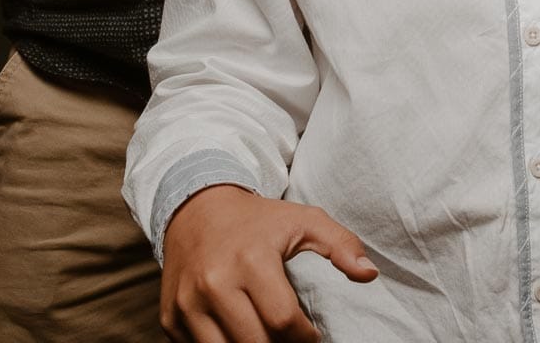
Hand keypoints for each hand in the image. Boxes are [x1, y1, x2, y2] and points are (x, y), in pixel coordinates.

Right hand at [160, 185, 376, 342]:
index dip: (305, 338)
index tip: (313, 336)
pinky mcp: (170, 318)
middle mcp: (214, 284)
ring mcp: (187, 304)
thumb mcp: (305, 220)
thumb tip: (369, 274)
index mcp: (251, 260)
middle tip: (291, 341)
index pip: (283, 321)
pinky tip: (240, 335)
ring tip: (267, 339)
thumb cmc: (259, 220)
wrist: (196, 209)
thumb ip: (341, 244)